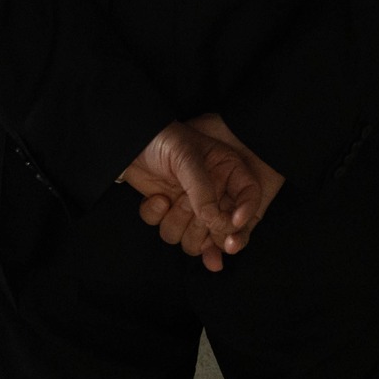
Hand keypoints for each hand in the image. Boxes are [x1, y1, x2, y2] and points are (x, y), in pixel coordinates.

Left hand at [120, 120, 260, 271]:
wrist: (130, 141)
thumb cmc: (164, 141)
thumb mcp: (188, 159)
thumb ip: (203, 190)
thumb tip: (213, 219)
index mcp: (227, 172)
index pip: (249, 197)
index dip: (246, 213)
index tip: (233, 223)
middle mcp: (213, 192)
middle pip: (223, 228)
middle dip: (208, 230)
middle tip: (199, 222)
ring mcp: (191, 204)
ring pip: (193, 237)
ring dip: (178, 225)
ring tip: (170, 202)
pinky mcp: (169, 211)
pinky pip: (168, 230)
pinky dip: (158, 218)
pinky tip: (156, 199)